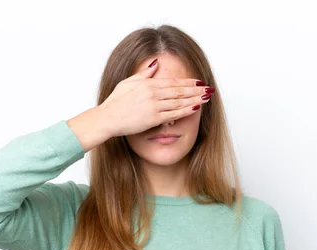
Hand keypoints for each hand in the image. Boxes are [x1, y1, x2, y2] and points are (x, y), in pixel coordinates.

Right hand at [98, 59, 213, 137]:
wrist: (107, 118)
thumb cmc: (115, 102)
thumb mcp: (128, 82)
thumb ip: (144, 73)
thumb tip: (156, 63)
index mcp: (148, 83)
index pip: (173, 82)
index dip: (188, 82)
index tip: (199, 82)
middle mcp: (153, 93)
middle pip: (179, 91)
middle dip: (196, 90)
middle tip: (208, 89)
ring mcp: (154, 105)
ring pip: (179, 102)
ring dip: (194, 99)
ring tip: (206, 98)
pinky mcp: (153, 118)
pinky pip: (174, 114)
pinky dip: (186, 110)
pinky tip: (195, 107)